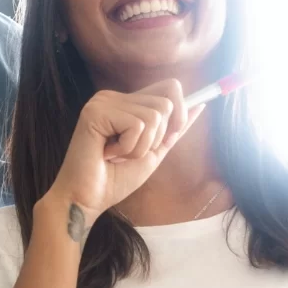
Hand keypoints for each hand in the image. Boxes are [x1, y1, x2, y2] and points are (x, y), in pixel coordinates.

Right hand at [47, 79, 201, 219]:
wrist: (87, 200)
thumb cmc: (114, 180)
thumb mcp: (153, 151)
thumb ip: (173, 129)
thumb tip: (200, 105)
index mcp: (125, 102)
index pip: (169, 87)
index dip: (179, 112)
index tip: (170, 135)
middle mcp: (113, 97)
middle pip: (166, 103)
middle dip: (156, 137)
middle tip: (129, 152)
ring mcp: (102, 102)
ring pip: (154, 116)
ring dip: (140, 147)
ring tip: (116, 155)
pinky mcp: (96, 112)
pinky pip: (137, 125)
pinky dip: (129, 148)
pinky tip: (107, 155)